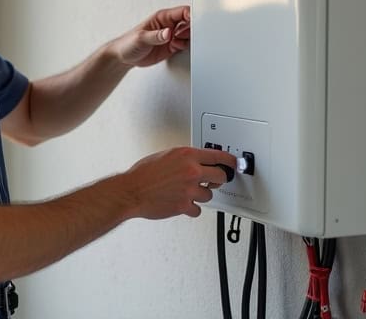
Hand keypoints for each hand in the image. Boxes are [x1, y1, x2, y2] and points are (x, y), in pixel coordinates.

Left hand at [111, 5, 190, 67]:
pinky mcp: (171, 46)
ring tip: (176, 43)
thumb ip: (156, 36)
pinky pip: (184, 44)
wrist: (123, 57)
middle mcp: (168, 25)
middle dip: (190, 29)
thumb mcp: (141, 38)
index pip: (183, 12)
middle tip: (181, 36)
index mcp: (162, 17)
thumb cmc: (128, 43)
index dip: (191, 16)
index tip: (194, 24)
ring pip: (188, 34)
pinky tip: (176, 48)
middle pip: (189, 22)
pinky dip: (184, 46)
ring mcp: (171, 35)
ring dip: (187, 39)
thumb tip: (169, 32)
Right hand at [120, 147, 236, 218]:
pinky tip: (183, 204)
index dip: (229, 161)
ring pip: (209, 195)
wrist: (132, 191)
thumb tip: (195, 161)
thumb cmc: (143, 174)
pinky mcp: (184, 205)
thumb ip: (184, 158)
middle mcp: (191, 171)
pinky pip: (198, 209)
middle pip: (221, 177)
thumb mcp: (166, 155)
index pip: (218, 156)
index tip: (234, 164)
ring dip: (201, 195)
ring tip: (187, 193)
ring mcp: (189, 189)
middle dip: (218, 180)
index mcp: (187, 155)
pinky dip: (192, 208)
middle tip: (213, 182)